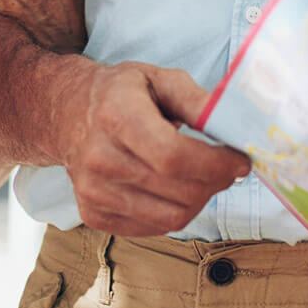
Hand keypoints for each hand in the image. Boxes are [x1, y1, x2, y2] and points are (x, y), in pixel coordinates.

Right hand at [54, 59, 250, 236]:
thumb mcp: (158, 78)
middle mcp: (98, 157)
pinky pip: (152, 228)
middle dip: (215, 182)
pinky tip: (175, 188)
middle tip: (227, 167)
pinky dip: (174, 212)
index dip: (215, 164)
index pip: (173, 156)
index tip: (240, 160)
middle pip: (178, 191)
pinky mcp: (92, 214)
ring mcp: (92, 190)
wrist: (67, 112)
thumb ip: (195, 100)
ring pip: (171, 218)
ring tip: (202, 177)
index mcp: (116, 115)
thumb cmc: (119, 93)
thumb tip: (232, 126)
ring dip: (200, 200)